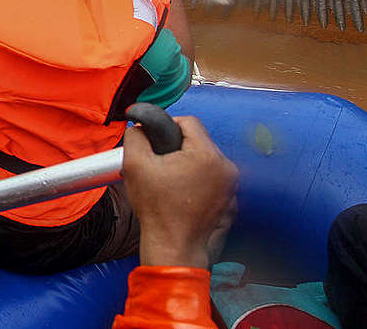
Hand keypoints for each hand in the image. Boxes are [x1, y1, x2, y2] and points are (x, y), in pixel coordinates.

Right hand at [123, 116, 238, 268]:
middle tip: (161, 163)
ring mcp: (231, 183)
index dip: (168, 126)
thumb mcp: (135, 165)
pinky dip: (198, 177)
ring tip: (171, 178)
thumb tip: (139, 127)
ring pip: (206, 156)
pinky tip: (182, 189)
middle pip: (199, 139)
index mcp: (206, 155)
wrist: (173, 245)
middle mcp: (225, 167)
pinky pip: (212, 174)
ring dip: (189, 161)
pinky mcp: (230, 196)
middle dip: (178, 146)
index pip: (189, 122)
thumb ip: (135, 136)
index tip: (157, 142)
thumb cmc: (158, 210)